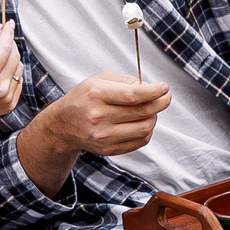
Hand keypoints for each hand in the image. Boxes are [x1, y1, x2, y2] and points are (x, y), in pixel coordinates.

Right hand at [0, 22, 22, 140]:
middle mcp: (1, 88)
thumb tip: (0, 32)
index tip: (9, 23)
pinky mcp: (10, 104)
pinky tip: (1, 72)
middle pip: (15, 57)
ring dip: (12, 58)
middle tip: (3, 37)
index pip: (4, 49)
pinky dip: (13, 73)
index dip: (8, 34)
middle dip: (11, 44)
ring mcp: (7, 98)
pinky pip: (19, 82)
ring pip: (19, 69)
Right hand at [43, 72, 172, 158]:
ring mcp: (104, 136)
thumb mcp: (100, 79)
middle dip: (160, 103)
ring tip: (150, 110)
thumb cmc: (84, 98)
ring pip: (145, 128)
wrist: (63, 125)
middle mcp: (99, 117)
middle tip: (165, 97)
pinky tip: (141, 122)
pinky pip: (140, 141)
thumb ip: (126, 81)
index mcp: (96, 94)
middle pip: (143, 112)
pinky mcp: (109, 149)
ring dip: (154, 118)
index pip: (133, 95)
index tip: (164, 88)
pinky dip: (146, 130)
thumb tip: (151, 88)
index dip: (154, 92)